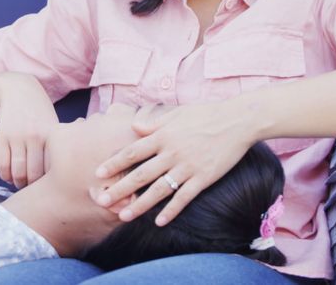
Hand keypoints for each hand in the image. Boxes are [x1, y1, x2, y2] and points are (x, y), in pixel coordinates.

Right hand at [0, 73, 58, 187]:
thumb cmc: (40, 113)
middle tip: (32, 188)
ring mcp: (17, 136)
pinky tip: (9, 176)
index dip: (49, 183)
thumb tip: (59, 177)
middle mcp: (35, 137)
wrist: (19, 91)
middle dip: (32, 186)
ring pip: (17, 172)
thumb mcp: (54, 126)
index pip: (51, 170)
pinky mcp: (2, 136)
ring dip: (18, 183)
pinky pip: (2, 165)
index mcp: (51, 136)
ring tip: (20, 183)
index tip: (48, 186)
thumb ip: (57, 149)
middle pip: (34, 175)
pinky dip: (5, 176)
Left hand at [94, 99, 254, 225]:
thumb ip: (154, 123)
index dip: (114, 163)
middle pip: (140, 174)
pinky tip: (158, 222)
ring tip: (123, 216)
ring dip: (139, 204)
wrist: (237, 120)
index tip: (98, 173)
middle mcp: (172, 152)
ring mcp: (187, 166)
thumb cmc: (206, 114)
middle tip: (101, 200)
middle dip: (119, 188)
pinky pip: (184, 197)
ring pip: (159, 189)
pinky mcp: (203, 177)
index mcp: (163, 135)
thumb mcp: (177, 114)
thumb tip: (134, 127)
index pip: (132, 151)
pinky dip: (171, 210)